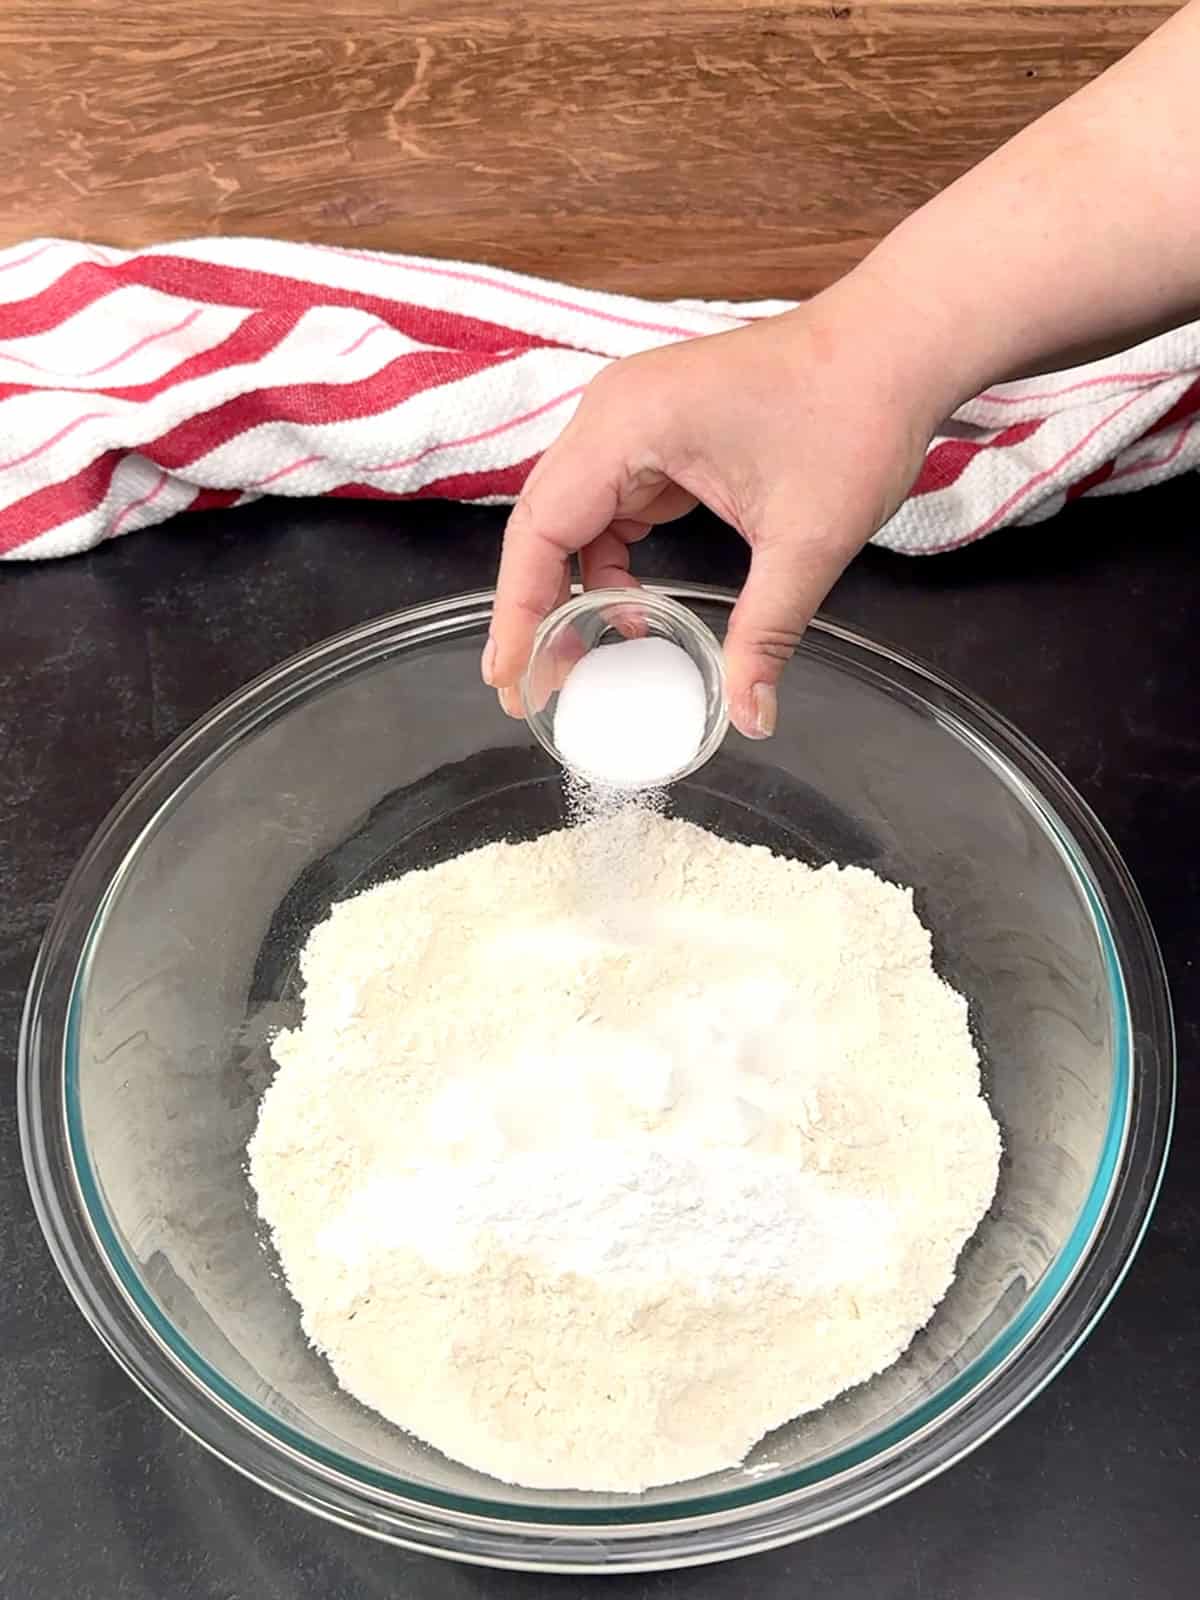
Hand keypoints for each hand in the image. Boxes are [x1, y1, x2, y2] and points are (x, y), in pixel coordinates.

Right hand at [484, 271, 951, 737]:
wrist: (899, 346)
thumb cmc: (854, 414)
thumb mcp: (807, 541)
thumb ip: (766, 633)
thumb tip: (749, 717)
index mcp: (625, 424)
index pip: (539, 530)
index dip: (520, 613)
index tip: (512, 680)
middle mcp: (613, 414)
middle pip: (542, 526)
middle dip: (535, 612)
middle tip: (531, 690)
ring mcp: (634, 420)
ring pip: (573, 519)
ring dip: (572, 591)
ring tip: (576, 663)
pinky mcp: (660, 433)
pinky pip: (611, 507)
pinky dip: (610, 564)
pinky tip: (633, 614)